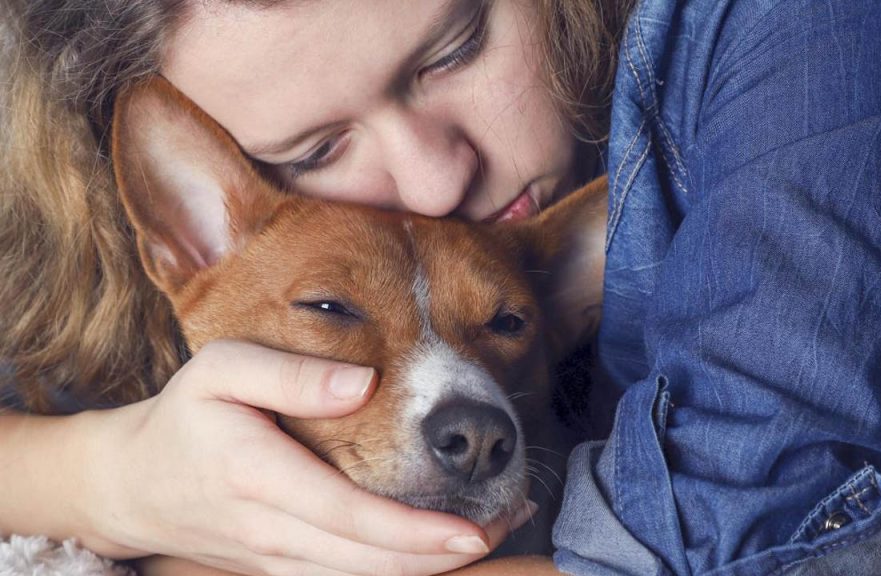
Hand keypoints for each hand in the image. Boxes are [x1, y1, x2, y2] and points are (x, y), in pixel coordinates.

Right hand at [78, 340, 533, 575]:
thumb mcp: (220, 370)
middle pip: (368, 562)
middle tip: (507, 525)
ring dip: (429, 567)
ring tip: (494, 532)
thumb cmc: (185, 417)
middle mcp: (270, 532)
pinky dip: (399, 569)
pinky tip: (438, 547)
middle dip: (442, 555)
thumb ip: (289, 376)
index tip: (471, 530)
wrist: (135, 486)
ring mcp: (276, 560)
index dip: (413, 532)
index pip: (348, 516)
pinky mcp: (283, 570)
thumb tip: (364, 384)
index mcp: (257, 476)